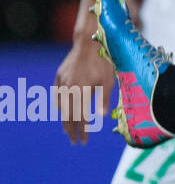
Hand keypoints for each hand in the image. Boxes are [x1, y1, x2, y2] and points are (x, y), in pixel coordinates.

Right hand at [55, 19, 114, 144]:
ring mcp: (62, 82)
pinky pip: (57, 95)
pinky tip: (62, 110)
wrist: (88, 42)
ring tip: (68, 130)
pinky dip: (59, 105)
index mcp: (81, 92)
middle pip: (67, 116)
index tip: (84, 141)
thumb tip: (101, 117)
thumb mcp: (109, 81)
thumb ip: (104, 100)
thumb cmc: (103, 61)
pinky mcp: (59, 75)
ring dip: (64, 119)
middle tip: (74, 141)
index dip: (82, 131)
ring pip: (60, 106)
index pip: (80, 118)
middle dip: (71, 130)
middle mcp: (69, 89)